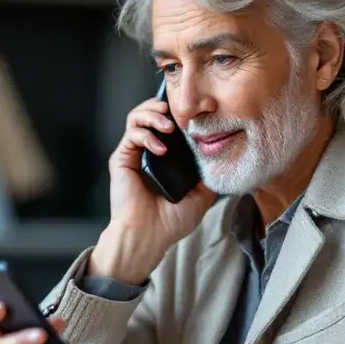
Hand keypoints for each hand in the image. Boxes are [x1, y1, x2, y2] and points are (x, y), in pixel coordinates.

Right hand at [91, 97, 216, 282]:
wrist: (148, 236)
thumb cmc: (170, 222)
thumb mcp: (201, 197)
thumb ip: (209, 176)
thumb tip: (222, 159)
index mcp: (166, 160)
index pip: (170, 127)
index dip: (179, 116)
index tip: (194, 115)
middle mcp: (148, 153)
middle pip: (151, 115)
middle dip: (163, 108)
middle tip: (176, 113)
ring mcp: (134, 155)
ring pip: (137, 118)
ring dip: (152, 115)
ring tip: (168, 125)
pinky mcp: (121, 159)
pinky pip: (131, 134)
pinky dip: (146, 134)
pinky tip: (159, 148)